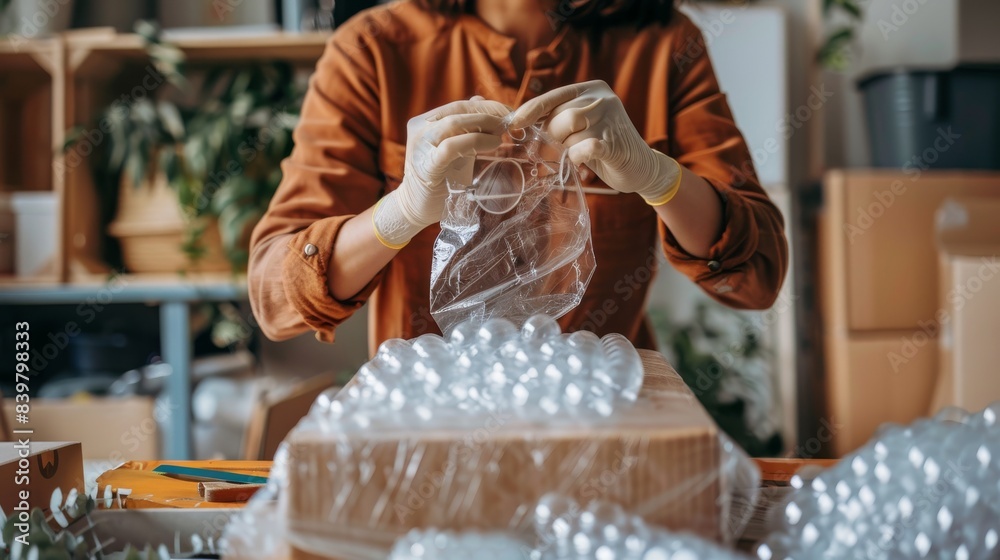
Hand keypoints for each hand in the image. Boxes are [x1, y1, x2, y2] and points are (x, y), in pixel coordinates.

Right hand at [373, 97, 508, 247]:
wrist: (416, 208)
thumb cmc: (440, 180)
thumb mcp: (454, 149)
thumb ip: (465, 127)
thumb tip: (481, 101)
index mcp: (425, 122)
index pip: (459, 106)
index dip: (486, 106)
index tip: (508, 112)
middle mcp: (420, 129)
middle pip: (458, 110)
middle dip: (489, 112)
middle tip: (510, 120)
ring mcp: (420, 145)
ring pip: (454, 123)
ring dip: (484, 124)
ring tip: (502, 133)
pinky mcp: (426, 164)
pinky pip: (451, 147)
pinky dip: (475, 141)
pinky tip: (493, 143)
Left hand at [507, 80, 681, 204]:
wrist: (642, 167)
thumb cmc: (604, 146)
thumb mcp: (582, 126)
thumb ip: (560, 119)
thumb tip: (522, 124)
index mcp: (592, 89)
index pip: (554, 96)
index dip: (532, 110)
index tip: (514, 124)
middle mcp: (603, 99)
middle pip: (561, 115)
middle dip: (553, 136)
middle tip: (557, 149)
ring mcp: (612, 119)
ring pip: (571, 131)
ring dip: (566, 148)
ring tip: (573, 154)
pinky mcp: (616, 142)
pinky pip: (585, 148)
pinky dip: (576, 157)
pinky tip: (579, 161)